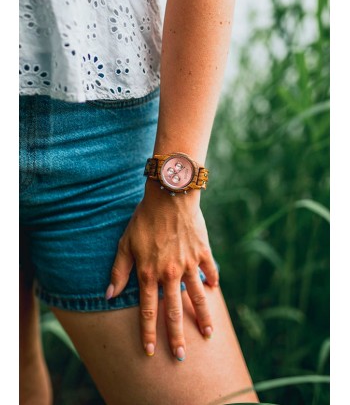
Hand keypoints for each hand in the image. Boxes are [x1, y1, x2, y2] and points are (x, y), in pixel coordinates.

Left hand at [104, 179, 218, 360]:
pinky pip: (210, 271)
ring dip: (202, 317)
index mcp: (149, 273)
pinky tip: (214, 290)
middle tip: (181, 356)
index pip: (148, 310)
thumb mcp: (125, 243)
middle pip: (174, 311)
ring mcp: (189, 264)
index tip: (151, 352)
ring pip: (196, 296)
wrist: (170, 196)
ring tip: (208, 334)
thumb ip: (119, 270)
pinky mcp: (202, 252)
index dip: (148, 332)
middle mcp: (170, 273)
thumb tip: (109, 295)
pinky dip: (212, 281)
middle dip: (176, 336)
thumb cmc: (144, 218)